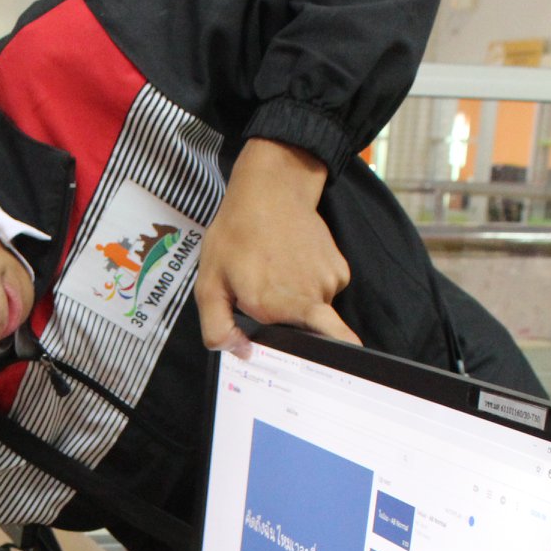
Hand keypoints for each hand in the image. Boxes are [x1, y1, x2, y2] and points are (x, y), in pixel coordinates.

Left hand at [194, 138, 359, 354]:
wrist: (272, 191)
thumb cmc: (235, 236)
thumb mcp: (209, 284)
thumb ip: (217, 328)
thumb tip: (241, 354)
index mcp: (275, 309)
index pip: (298, 355)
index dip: (292, 360)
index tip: (284, 356)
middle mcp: (310, 300)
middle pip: (308, 337)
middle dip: (293, 331)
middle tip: (271, 304)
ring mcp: (330, 285)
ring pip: (316, 314)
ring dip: (298, 305)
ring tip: (276, 276)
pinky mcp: (341, 271)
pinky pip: (326, 294)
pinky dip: (310, 288)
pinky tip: (292, 266)